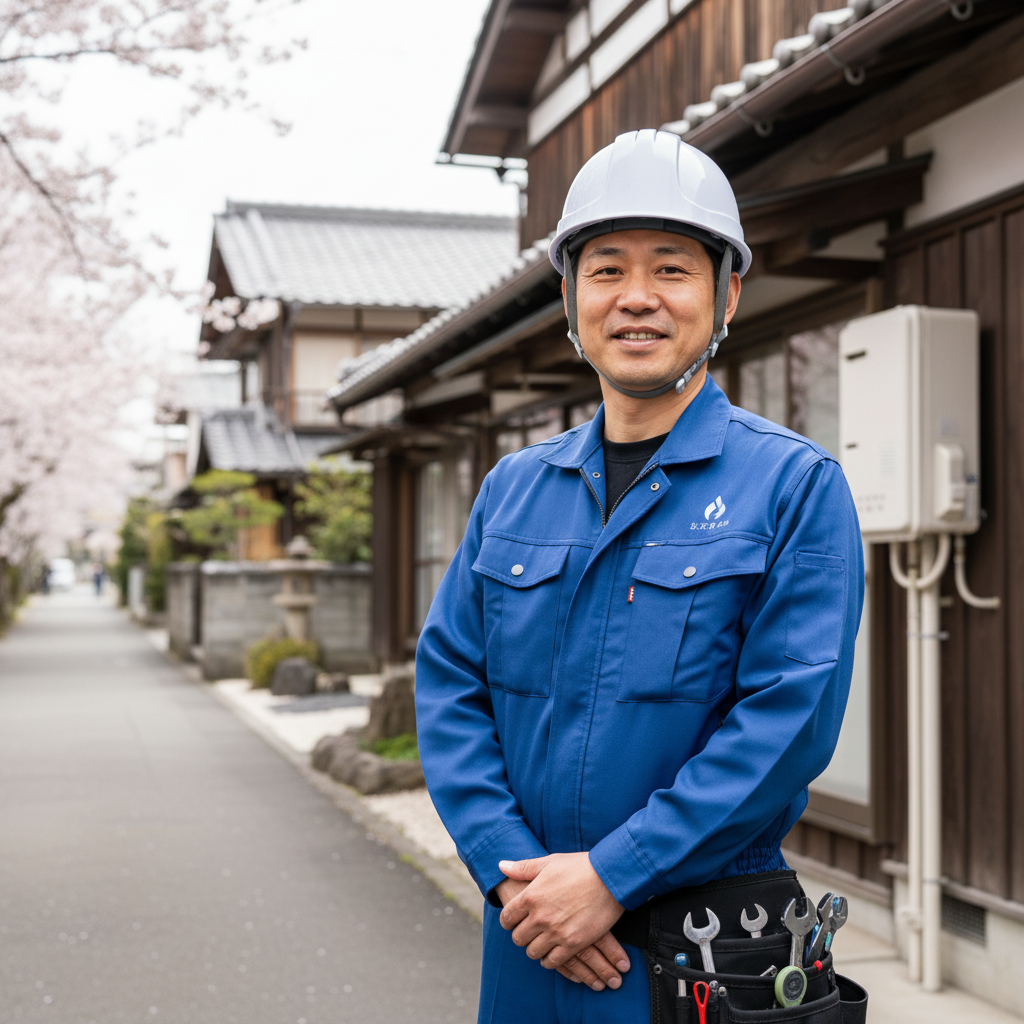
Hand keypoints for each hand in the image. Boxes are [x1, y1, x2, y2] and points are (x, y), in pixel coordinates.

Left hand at [497, 853, 627, 988]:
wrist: (610, 877)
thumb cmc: (579, 867)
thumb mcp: (549, 862)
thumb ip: (523, 868)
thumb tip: (501, 866)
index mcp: (530, 896)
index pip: (507, 918)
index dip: (509, 921)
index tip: (515, 921)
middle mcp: (539, 916)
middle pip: (518, 938)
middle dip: (522, 935)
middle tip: (530, 931)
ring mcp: (556, 932)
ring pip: (533, 952)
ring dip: (535, 948)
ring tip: (542, 941)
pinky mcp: (572, 944)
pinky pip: (551, 961)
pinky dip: (550, 959)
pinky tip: (554, 951)